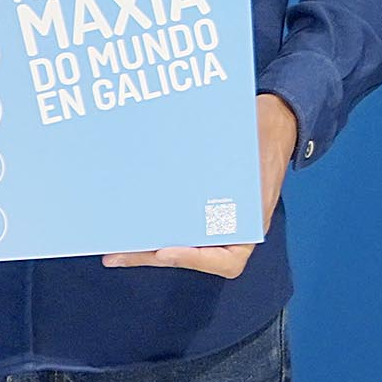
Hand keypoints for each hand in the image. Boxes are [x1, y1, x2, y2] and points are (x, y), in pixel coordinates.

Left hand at [106, 95, 298, 277]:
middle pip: (190, 253)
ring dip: (144, 246)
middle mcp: (229, 228)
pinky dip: (152, 222)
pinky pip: (173, 219)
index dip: (195, 260)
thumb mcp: (259, 163)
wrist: (269, 119)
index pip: (227, 261)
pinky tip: (127, 218)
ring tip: (113, 248)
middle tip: (117, 255)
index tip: (165, 250)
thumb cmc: (265, 141)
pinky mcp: (196, 203)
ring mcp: (210, 217)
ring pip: (176, 240)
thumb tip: (208, 208)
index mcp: (250, 226)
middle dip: (151, 256)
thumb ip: (243, 186)